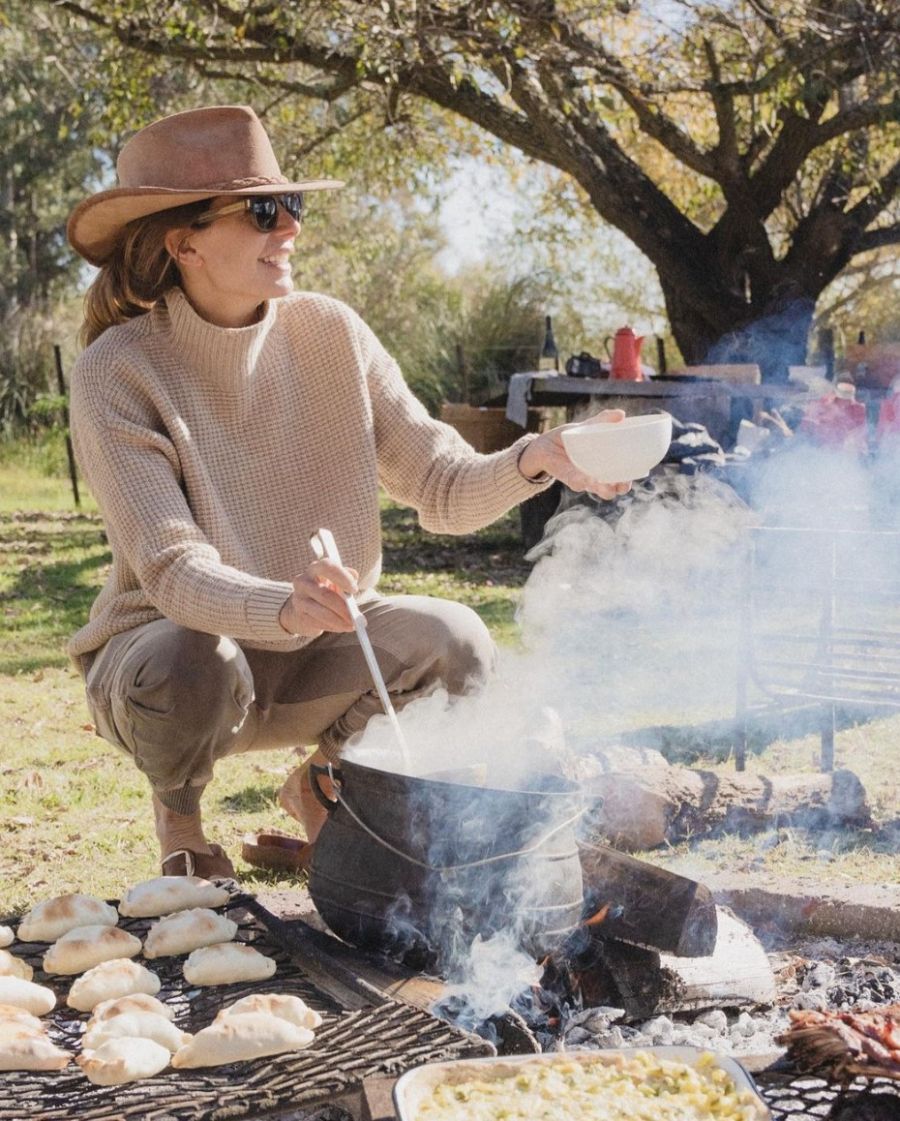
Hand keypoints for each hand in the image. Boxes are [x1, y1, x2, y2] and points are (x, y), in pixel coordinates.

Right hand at [279, 558, 359, 637]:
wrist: (303, 606)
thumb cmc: (326, 590)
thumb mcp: (336, 581)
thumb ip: (347, 578)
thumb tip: (354, 578)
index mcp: (315, 568)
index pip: (326, 566)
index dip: (341, 577)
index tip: (354, 590)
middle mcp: (303, 581)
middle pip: (325, 594)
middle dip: (343, 608)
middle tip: (355, 617)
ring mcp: (299, 599)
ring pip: (322, 612)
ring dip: (340, 621)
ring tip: (352, 626)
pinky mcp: (299, 615)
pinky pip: (319, 623)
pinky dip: (334, 627)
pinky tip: (342, 627)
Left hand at [518, 409, 633, 498]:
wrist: (545, 444)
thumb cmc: (571, 437)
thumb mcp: (587, 427)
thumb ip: (603, 420)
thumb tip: (621, 414)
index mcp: (606, 464)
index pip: (624, 474)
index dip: (632, 475)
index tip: (639, 470)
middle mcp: (598, 475)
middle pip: (615, 488)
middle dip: (622, 487)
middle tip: (624, 482)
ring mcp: (584, 479)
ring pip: (599, 491)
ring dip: (605, 489)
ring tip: (608, 484)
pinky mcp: (569, 479)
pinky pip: (579, 484)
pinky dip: (583, 482)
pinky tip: (587, 478)